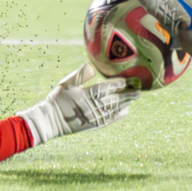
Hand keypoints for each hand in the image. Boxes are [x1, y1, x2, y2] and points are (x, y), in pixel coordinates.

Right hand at [17, 64, 138, 144]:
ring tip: (136, 96)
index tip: (127, 80)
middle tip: (139, 89)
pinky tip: (126, 109)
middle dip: (127, 94)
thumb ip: (79, 75)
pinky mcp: (96, 124)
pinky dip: (119, 114)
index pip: (104, 89)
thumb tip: (91, 66)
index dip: (116, 84)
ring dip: (126, 102)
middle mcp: (92, 107)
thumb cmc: (58, 99)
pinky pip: (111, 119)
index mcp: (85, 95)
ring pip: (115, 109)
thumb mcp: (65, 84)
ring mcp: (95, 117)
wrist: (52, 120)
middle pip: (114, 100)